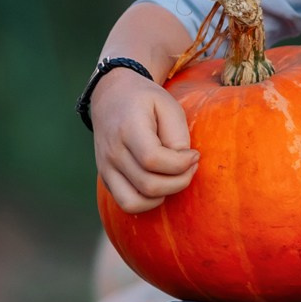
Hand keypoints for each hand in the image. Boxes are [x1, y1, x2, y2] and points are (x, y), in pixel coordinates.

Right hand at [91, 71, 198, 213]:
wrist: (111, 97)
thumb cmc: (146, 101)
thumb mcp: (168, 105)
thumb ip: (177, 136)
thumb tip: (182, 165)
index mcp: (128, 128)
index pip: (153, 159)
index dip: (181, 164)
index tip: (194, 155)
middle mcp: (112, 151)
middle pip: (148, 185)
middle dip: (179, 181)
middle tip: (191, 166)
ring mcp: (105, 168)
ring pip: (134, 203)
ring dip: (163, 196)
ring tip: (175, 178)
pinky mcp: (106, 178)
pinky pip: (127, 204)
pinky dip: (148, 202)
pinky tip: (161, 184)